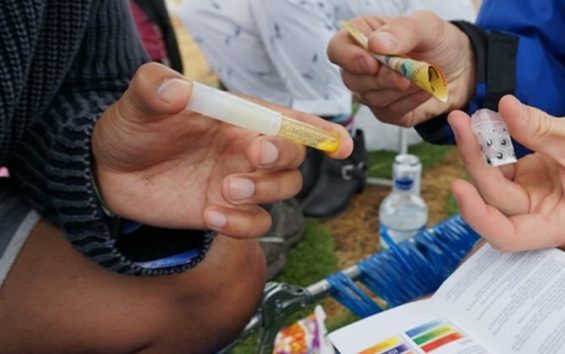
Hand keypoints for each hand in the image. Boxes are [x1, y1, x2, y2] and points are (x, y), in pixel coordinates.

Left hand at [92, 63, 352, 237]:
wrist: (109, 174)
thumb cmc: (132, 129)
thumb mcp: (138, 102)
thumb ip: (154, 87)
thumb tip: (175, 89)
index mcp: (239, 117)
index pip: (289, 120)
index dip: (320, 131)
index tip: (339, 144)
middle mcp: (248, 150)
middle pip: (293, 157)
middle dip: (282, 158)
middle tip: (252, 156)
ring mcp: (240, 183)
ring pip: (282, 191)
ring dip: (264, 191)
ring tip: (225, 188)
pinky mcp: (226, 213)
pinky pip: (256, 224)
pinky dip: (243, 223)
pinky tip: (211, 216)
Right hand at [327, 11, 474, 126]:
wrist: (463, 69)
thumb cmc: (441, 42)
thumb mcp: (427, 26)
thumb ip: (402, 30)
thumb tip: (375, 44)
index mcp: (364, 37)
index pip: (338, 49)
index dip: (350, 59)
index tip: (373, 62)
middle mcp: (362, 65)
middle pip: (352, 80)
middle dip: (383, 79)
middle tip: (409, 75)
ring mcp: (373, 90)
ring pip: (370, 99)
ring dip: (401, 91)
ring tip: (425, 78)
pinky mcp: (387, 111)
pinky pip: (388, 113)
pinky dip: (410, 103)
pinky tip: (425, 91)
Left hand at [448, 96, 564, 250]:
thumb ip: (540, 128)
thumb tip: (505, 108)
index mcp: (562, 224)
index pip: (509, 236)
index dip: (479, 216)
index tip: (459, 186)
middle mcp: (543, 217)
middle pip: (496, 202)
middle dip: (475, 164)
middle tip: (461, 125)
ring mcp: (534, 199)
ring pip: (493, 184)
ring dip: (477, 154)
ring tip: (465, 122)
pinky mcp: (529, 180)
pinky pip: (500, 168)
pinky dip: (489, 148)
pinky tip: (482, 126)